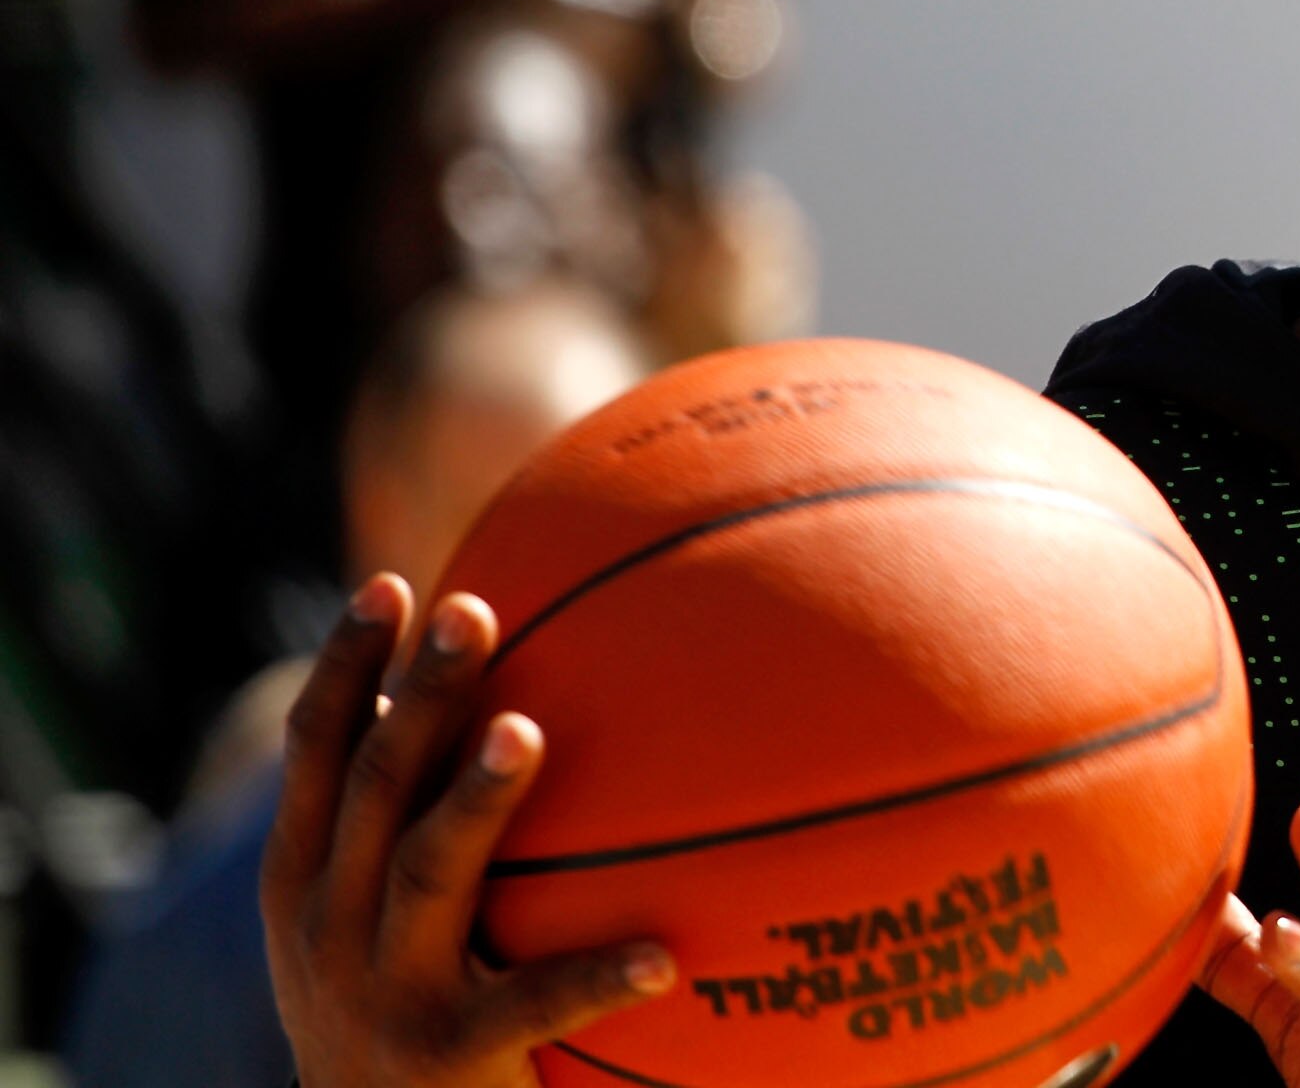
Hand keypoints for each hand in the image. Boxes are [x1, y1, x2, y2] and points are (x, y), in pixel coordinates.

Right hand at [261, 575, 675, 1087]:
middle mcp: (327, 926)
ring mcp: (380, 992)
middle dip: (417, 694)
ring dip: (475, 794)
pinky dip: (595, 974)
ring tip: (529, 731)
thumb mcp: (374, 920)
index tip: (390, 585)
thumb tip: (514, 694)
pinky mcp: (446, 1057)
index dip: (346, 667)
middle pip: (374, 786)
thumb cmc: (397, 1010)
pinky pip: (531, 1004)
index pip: (316, 753)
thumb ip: (417, 823)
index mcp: (306, 881)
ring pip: (427, 871)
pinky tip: (666, 954)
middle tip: (473, 613)